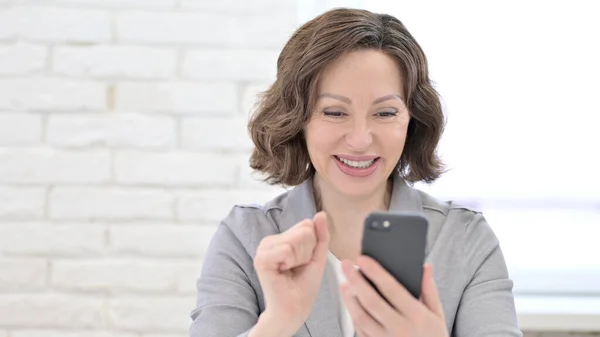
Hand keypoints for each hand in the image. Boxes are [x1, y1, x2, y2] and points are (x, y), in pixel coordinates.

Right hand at [251, 212, 329, 336]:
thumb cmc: (304, 286)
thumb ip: (320, 235)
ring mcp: (263, 249)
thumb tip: (321, 214)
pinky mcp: (261, 259)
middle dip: (307, 252)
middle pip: (303, 231)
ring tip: (290, 271)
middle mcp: (269, 241)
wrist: (295, 308)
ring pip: (295, 239)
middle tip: (297, 269)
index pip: (307, 225)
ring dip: (300, 259)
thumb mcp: (317, 256)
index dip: (312, 246)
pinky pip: (287, 249)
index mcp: (280, 238)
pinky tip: (283, 273)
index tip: (303, 262)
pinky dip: (291, 262)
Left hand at [340, 257, 447, 336]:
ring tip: (344, 282)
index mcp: (417, 316)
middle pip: (371, 301)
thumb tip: (426, 266)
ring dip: (349, 298)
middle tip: (345, 265)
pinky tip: (350, 303)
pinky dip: (353, 315)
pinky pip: (360, 330)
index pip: (392, 289)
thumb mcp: (438, 316)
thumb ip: (430, 290)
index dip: (375, 272)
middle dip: (355, 281)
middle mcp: (400, 329)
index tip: (362, 259)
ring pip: (360, 317)